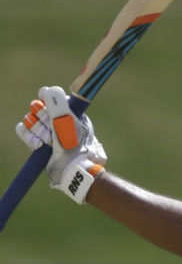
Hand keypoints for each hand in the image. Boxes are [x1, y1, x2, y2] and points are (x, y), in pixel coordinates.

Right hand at [16, 86, 105, 202]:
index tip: (45, 103)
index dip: (46, 97)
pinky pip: (22, 130)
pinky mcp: (37, 141)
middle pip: (38, 106)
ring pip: (30, 118)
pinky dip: (27, 136)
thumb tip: (50, 91)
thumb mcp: (70, 126)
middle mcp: (57, 119)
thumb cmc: (76, 149)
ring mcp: (46, 130)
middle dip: (42, 118)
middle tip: (50, 129)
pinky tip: (38, 146)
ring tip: (46, 141)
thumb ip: (60, 107)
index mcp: (70, 112)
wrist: (72, 172)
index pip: (52, 95)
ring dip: (36, 129)